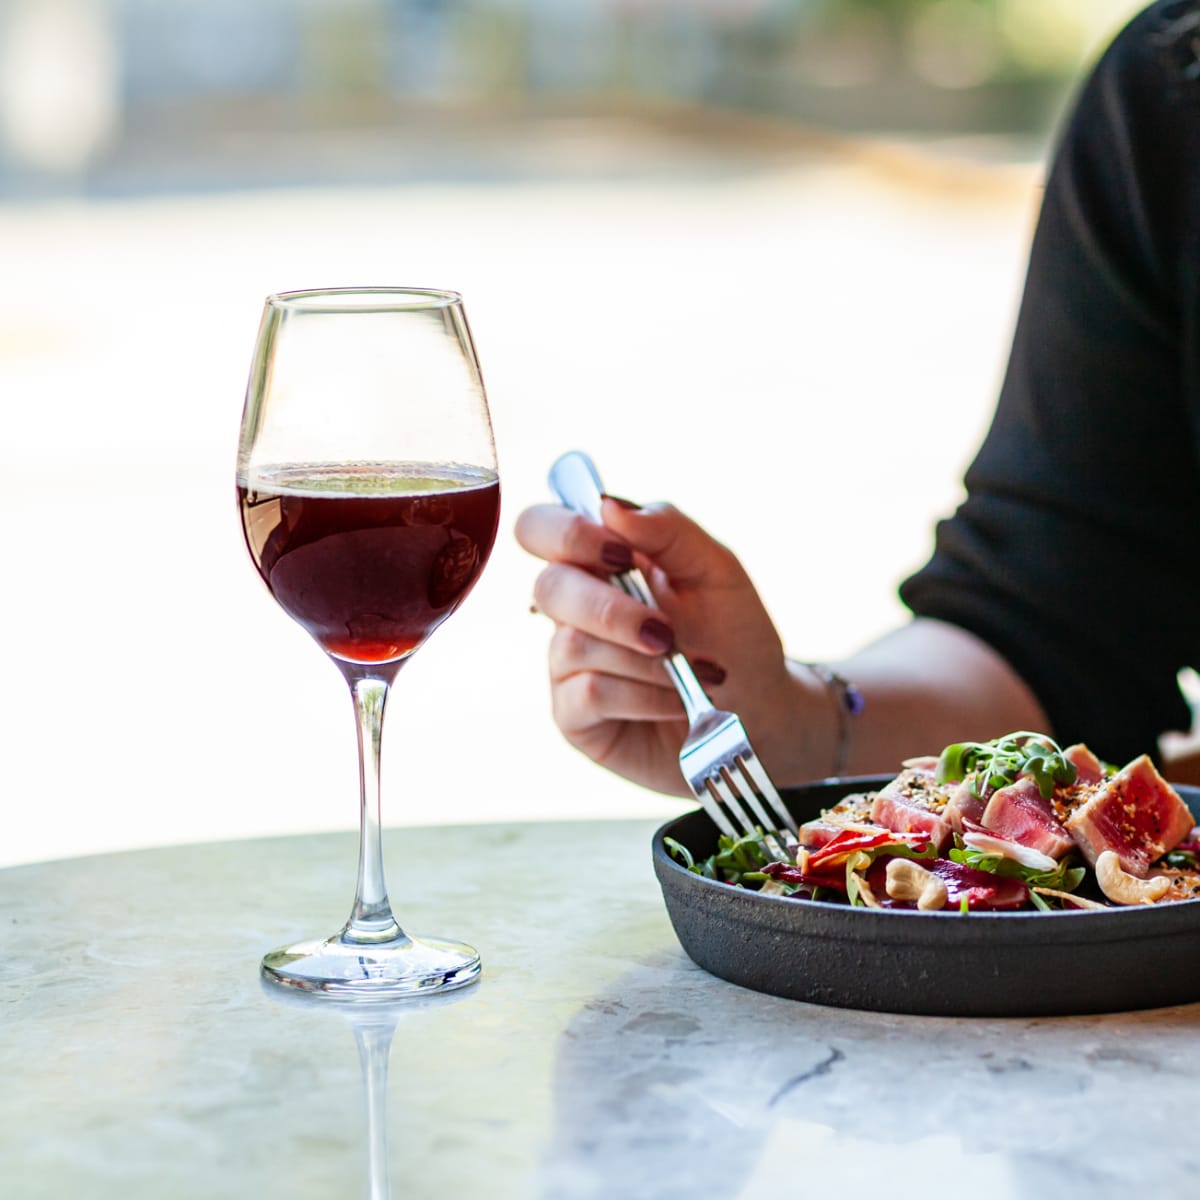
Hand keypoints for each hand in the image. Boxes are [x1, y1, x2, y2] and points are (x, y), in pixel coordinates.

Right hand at [515, 496, 805, 794]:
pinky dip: (647, 696)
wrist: (758, 707)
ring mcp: (567, 663)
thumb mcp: (716, 569)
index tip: (622, 554)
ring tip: (697, 671)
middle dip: (613, 610)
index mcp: (597, 561)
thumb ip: (668, 530)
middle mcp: (572, 609)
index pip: (539, 528)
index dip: (566, 533)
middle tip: (666, 632)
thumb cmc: (732, 632)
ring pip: (574, 646)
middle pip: (548, 588)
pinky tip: (680, 700)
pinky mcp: (574, 715)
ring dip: (647, 661)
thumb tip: (608, 505)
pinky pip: (591, 695)